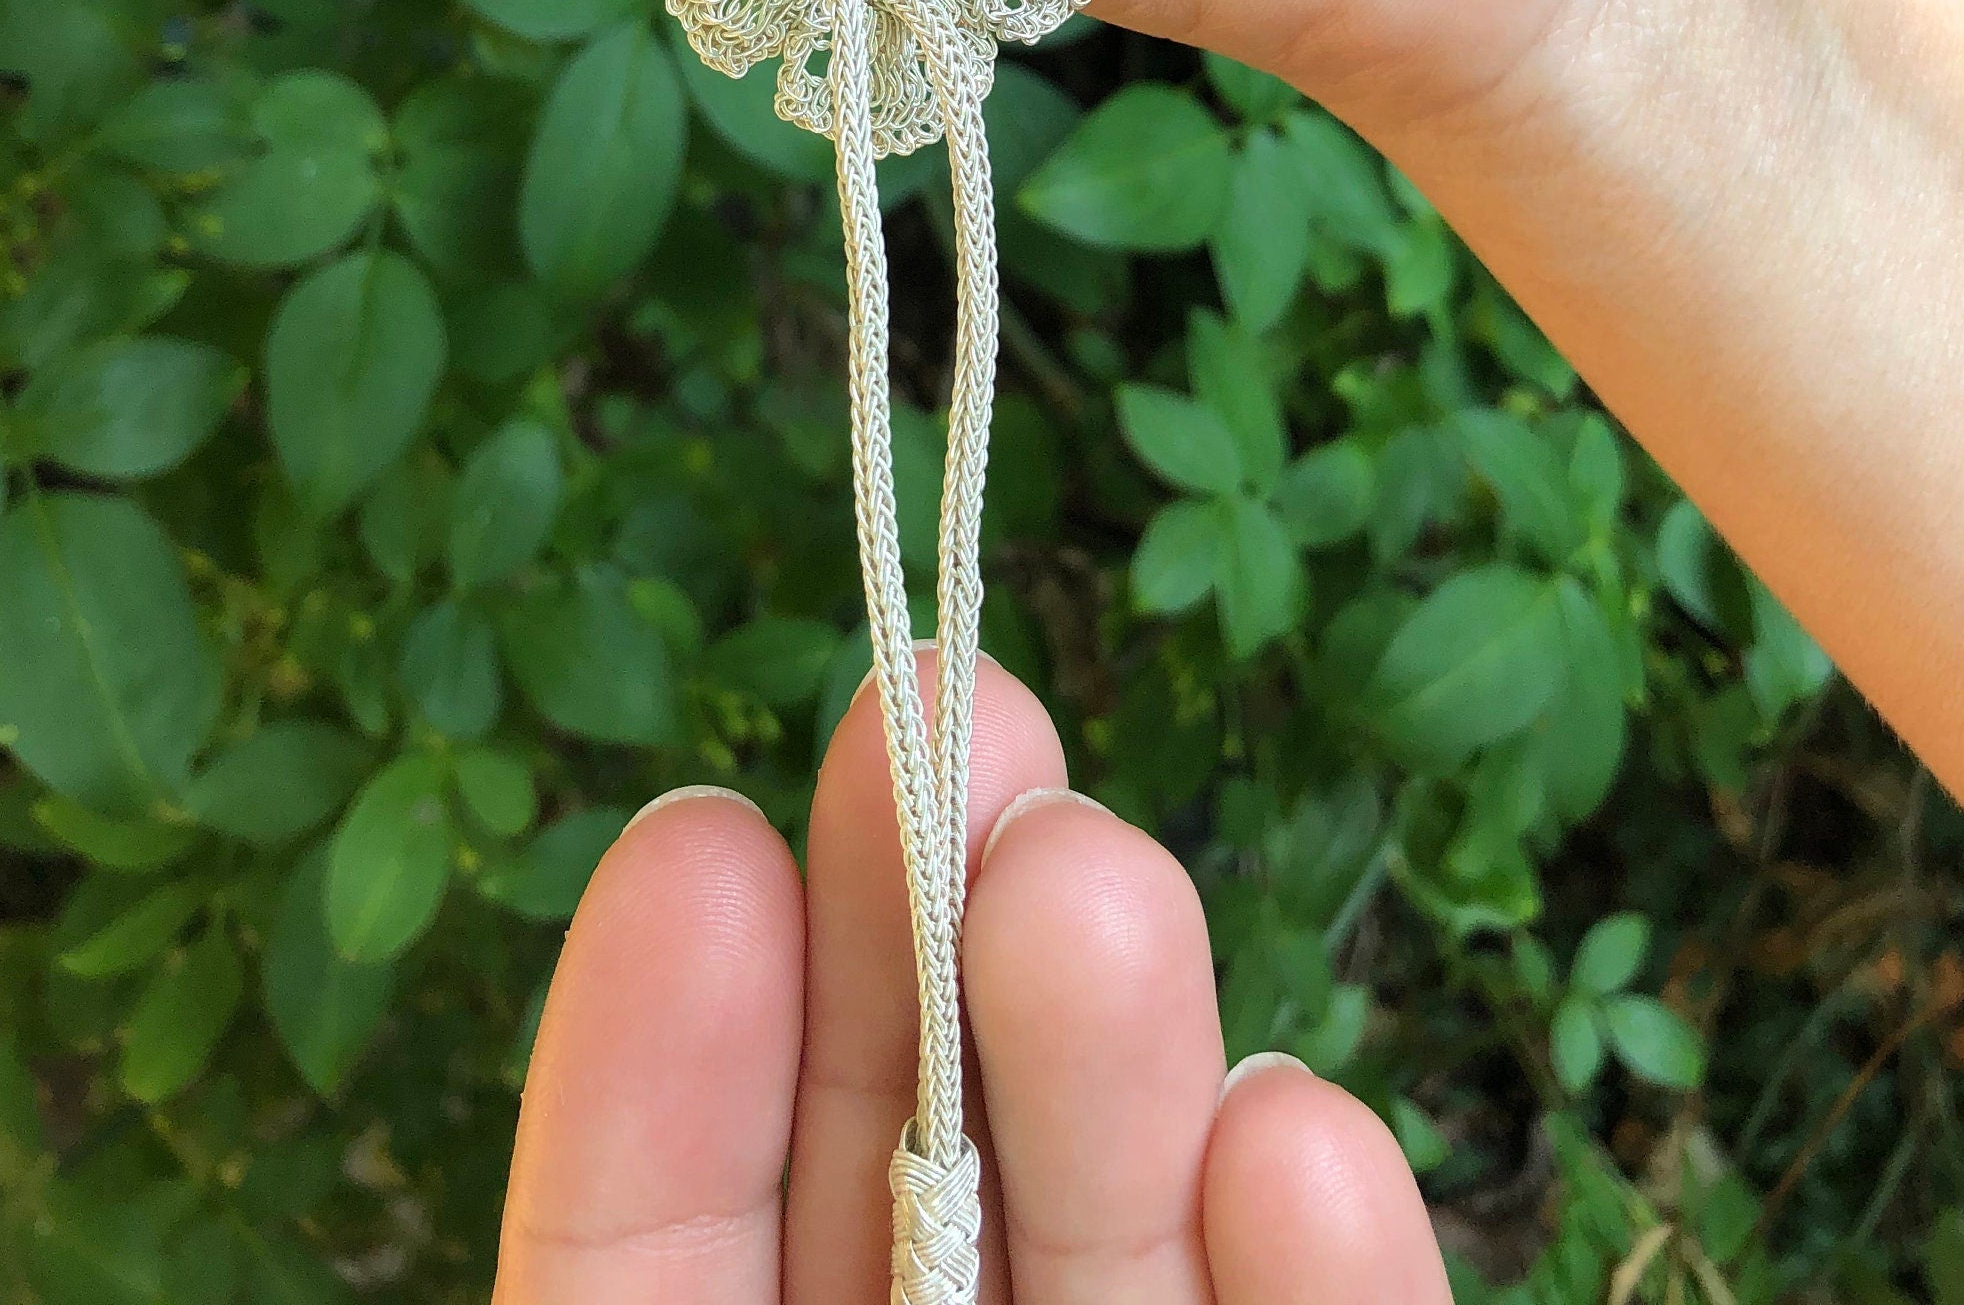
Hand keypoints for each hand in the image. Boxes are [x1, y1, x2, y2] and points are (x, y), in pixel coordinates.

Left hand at [500, 656, 1447, 1302]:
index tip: (711, 841)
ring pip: (1132, 1271)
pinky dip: (1335, 1288)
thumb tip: (694, 857)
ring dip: (1119, 1066)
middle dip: (932, 962)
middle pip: (920, 1208)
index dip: (684, 1063)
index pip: (666, 1259)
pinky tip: (1293, 1128)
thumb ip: (628, 1241)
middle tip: (953, 715)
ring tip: (1088, 880)